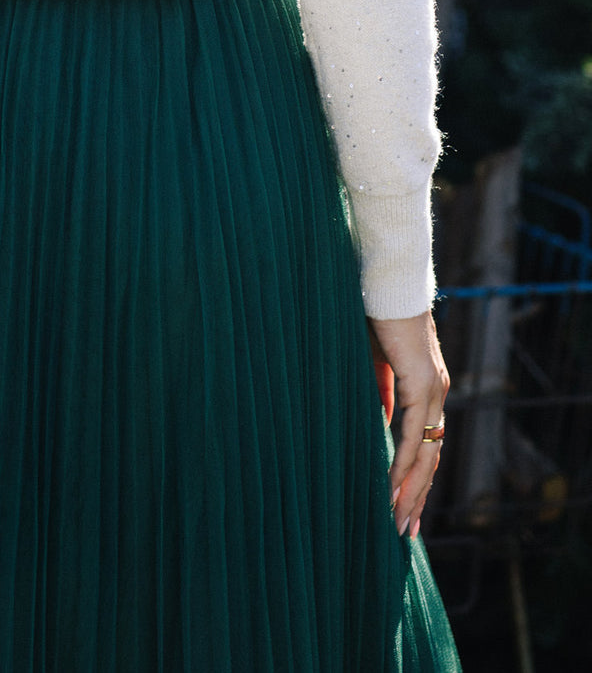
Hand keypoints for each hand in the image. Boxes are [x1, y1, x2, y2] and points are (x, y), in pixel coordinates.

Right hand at [366, 310, 448, 539]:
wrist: (386, 279)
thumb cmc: (376, 312)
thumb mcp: (373, 360)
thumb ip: (381, 391)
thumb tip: (380, 421)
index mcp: (425, 387)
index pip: (424, 443)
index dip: (413, 476)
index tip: (400, 504)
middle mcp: (435, 392)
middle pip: (429, 457)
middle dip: (415, 496)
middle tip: (402, 530)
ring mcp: (432, 389)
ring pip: (425, 452)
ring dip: (410, 490)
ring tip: (396, 519)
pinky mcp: (421, 382)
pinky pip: (413, 433)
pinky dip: (403, 463)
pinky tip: (392, 487)